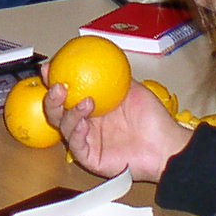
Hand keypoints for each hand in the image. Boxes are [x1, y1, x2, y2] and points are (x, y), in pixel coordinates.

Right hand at [45, 79, 191, 185]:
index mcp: (92, 107)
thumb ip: (113, 76)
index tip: (50, 68)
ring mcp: (87, 140)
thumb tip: (99, 56)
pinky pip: (76, 146)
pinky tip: (82, 124)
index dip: (55, 81)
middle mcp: (86, 123)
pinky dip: (76, 133)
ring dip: (69, 113)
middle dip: (52, 99)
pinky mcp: (90, 158)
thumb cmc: (153, 120)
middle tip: (58, 86)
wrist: (165, 145)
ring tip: (85, 102)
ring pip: (64, 127)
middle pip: (57, 112)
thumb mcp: (132, 89)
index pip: (68, 94)